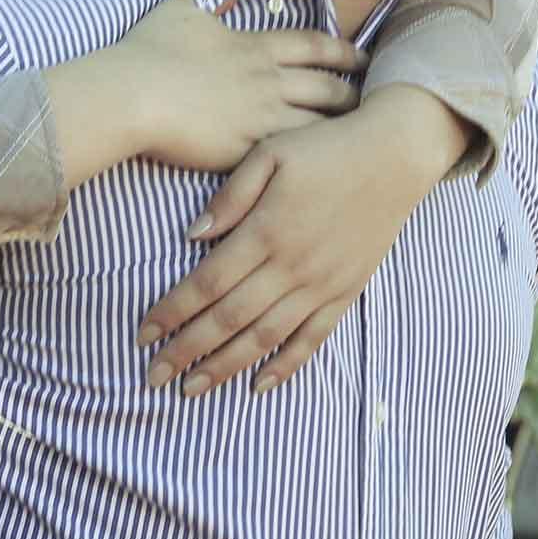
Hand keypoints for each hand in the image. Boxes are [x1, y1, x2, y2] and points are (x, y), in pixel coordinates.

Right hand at [42, 0, 363, 186]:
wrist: (133, 95)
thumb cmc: (150, 51)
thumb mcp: (183, 8)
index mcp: (255, 46)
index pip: (314, 46)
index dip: (343, 51)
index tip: (363, 57)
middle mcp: (267, 81)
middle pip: (328, 87)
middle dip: (355, 94)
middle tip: (377, 102)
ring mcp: (260, 117)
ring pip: (318, 124)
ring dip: (343, 131)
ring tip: (363, 141)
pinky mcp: (247, 151)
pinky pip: (292, 156)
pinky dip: (314, 160)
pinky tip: (328, 168)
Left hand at [135, 85, 470, 395]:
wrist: (395, 155)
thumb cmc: (326, 147)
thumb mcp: (271, 152)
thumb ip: (230, 196)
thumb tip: (191, 236)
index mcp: (267, 230)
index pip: (207, 282)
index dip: (172, 311)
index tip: (142, 334)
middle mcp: (292, 265)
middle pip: (229, 319)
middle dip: (186, 351)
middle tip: (152, 377)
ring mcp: (322, 284)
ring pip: (265, 337)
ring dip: (225, 366)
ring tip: (192, 391)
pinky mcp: (346, 291)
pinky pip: (312, 339)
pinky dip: (285, 366)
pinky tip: (258, 386)